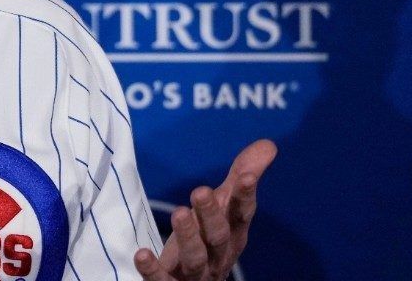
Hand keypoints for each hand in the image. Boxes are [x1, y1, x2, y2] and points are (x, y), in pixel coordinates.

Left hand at [133, 139, 276, 280]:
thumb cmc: (210, 241)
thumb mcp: (225, 210)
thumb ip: (240, 178)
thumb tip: (268, 144)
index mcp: (232, 235)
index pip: (242, 215)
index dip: (245, 197)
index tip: (246, 176)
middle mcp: (218, 256)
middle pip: (218, 236)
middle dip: (211, 214)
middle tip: (200, 190)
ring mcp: (197, 275)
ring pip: (195, 259)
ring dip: (187, 237)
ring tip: (178, 212)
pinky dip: (153, 270)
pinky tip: (142, 254)